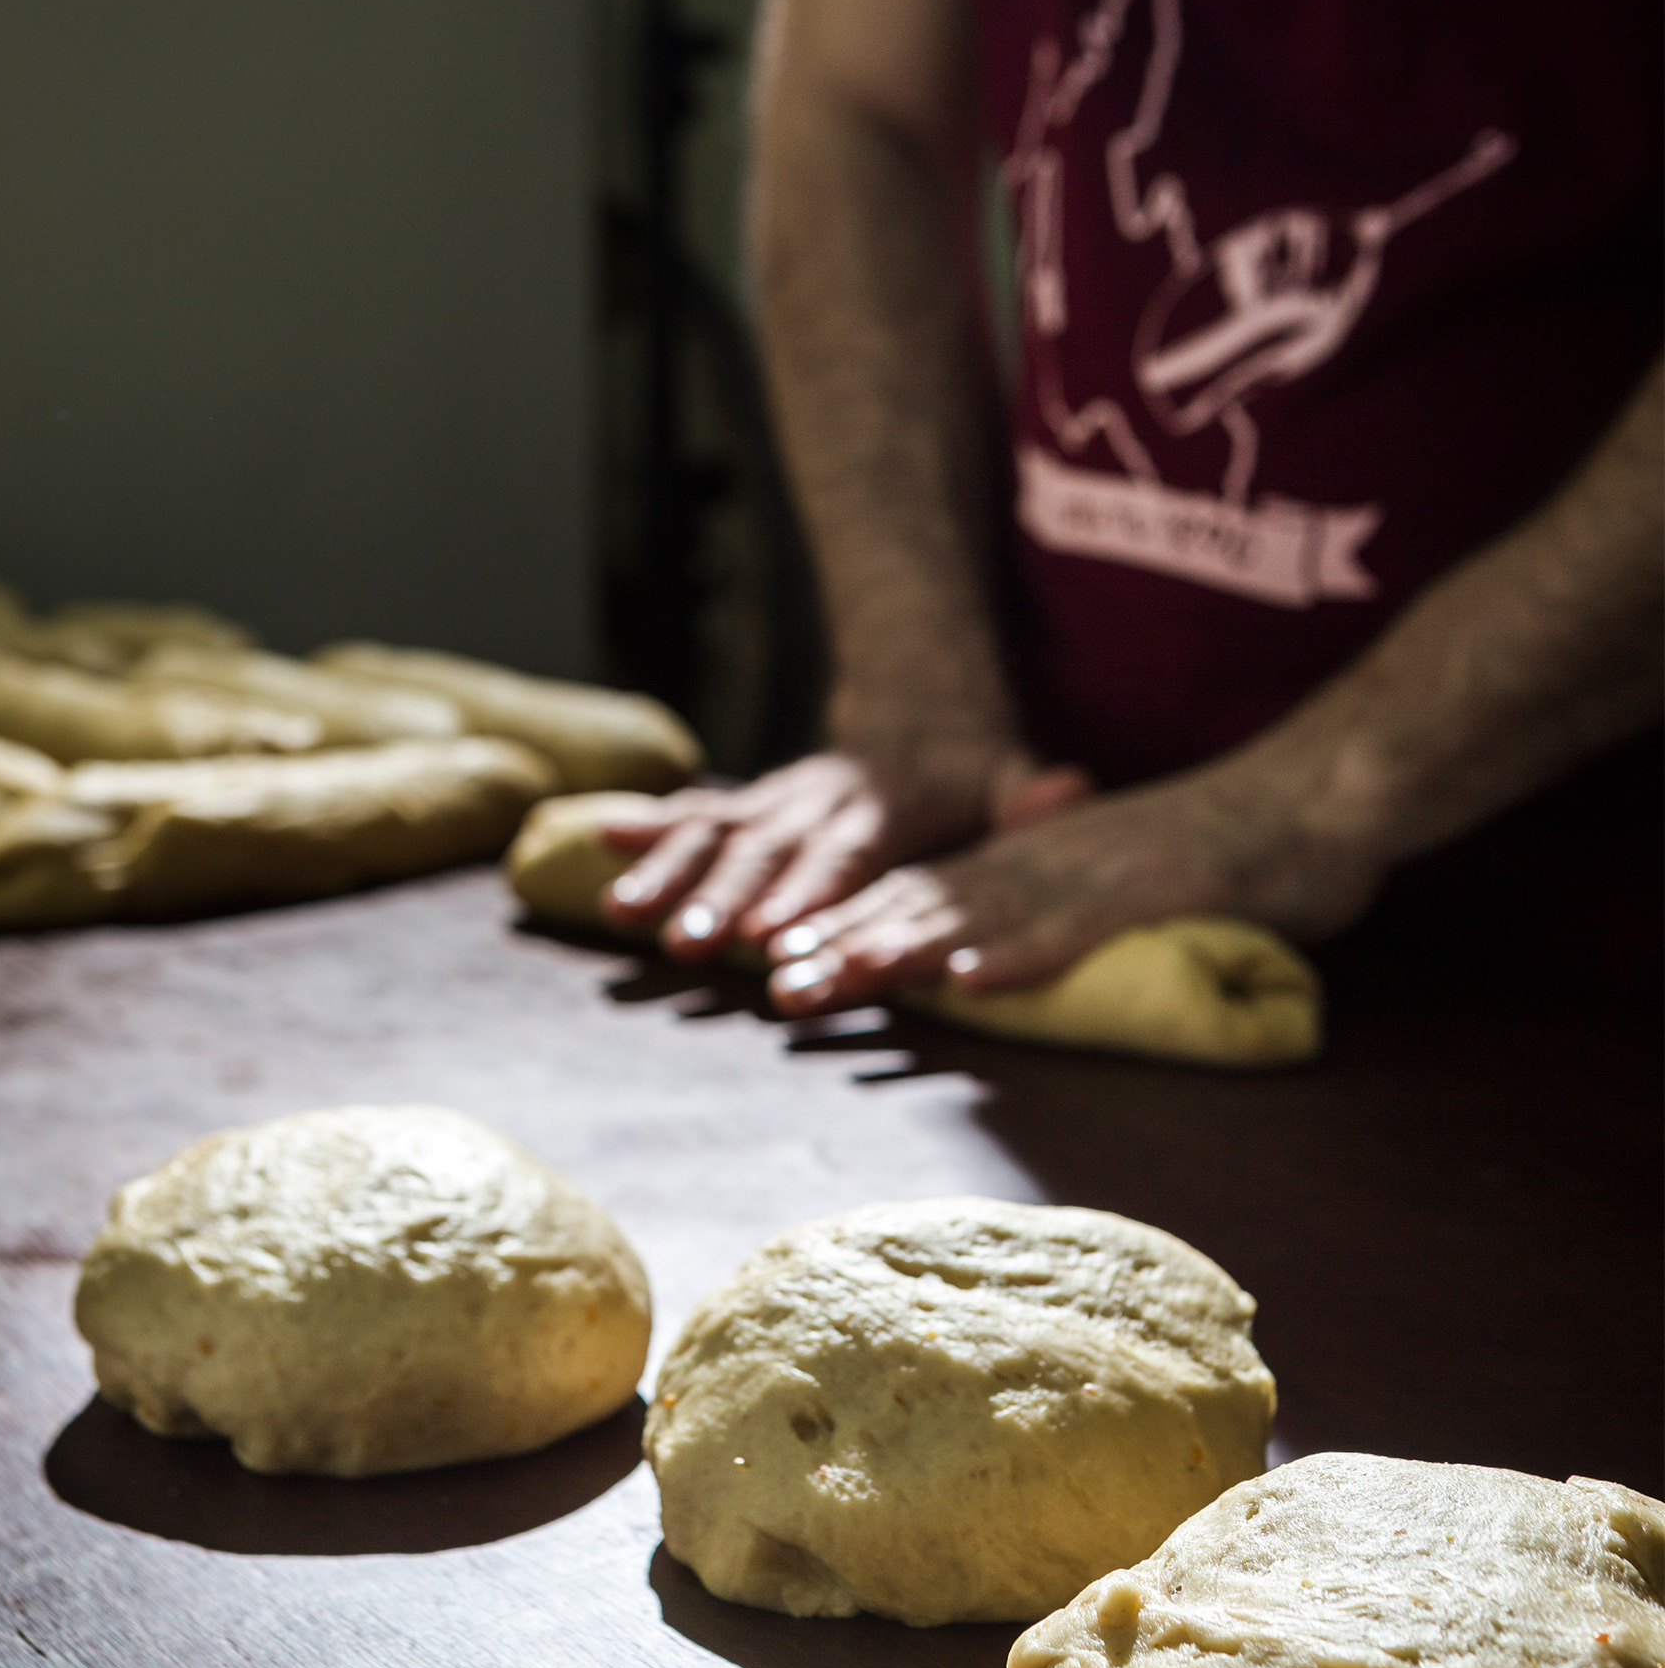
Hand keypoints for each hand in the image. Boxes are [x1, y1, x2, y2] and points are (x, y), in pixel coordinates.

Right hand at [598, 737, 1091, 960]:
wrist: (925, 722)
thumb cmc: (973, 782)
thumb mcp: (1012, 781)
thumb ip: (1031, 795)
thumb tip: (1070, 784)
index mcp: (880, 810)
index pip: (841, 858)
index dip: (806, 893)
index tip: (772, 933)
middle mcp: (817, 803)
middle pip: (765, 858)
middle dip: (722, 903)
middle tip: (688, 946)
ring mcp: (776, 801)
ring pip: (715, 839)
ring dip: (667, 878)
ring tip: (622, 916)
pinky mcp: (747, 806)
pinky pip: (691, 816)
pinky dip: (645, 829)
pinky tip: (597, 844)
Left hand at [765, 752, 1385, 1014]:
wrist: (1322, 793)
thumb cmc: (1231, 851)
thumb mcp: (1119, 889)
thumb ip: (1057, 919)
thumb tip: (990, 968)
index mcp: (1031, 862)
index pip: (919, 900)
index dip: (846, 933)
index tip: (778, 971)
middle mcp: (1044, 862)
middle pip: (924, 907)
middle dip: (842, 948)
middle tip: (771, 990)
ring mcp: (1094, 873)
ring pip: (976, 916)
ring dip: (896, 953)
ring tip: (828, 983)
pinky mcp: (1152, 889)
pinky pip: (1077, 926)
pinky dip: (1021, 954)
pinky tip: (969, 980)